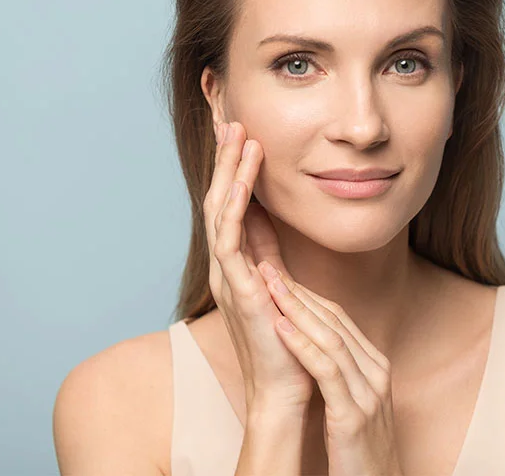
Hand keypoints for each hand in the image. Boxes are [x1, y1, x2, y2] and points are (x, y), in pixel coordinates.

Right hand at [203, 120, 314, 415]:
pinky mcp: (238, 289)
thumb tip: (266, 217)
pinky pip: (230, 238)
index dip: (232, 164)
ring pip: (221, 210)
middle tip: (229, 114)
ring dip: (229, 170)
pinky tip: (242, 178)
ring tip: (237, 133)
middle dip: (224, 156)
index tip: (239, 128)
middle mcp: (226, 264)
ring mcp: (228, 275)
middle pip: (220, 197)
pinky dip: (234, 205)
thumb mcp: (277, 282)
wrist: (285, 390)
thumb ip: (267, 250)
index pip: (231, 201)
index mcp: (237, 262)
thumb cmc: (285, 341)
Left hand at [258, 265, 405, 475]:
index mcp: (376, 366)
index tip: (279, 274)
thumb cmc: (358, 450)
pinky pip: (327, 371)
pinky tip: (280, 327)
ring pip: (330, 338)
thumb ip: (340, 371)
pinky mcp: (354, 415)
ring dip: (296, 309)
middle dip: (298, 292)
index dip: (307, 294)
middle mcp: (376, 372)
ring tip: (268, 286)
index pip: (339, 318)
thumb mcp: (352, 401)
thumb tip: (311, 344)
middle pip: (335, 320)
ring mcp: (368, 393)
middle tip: (269, 266)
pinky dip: (302, 345)